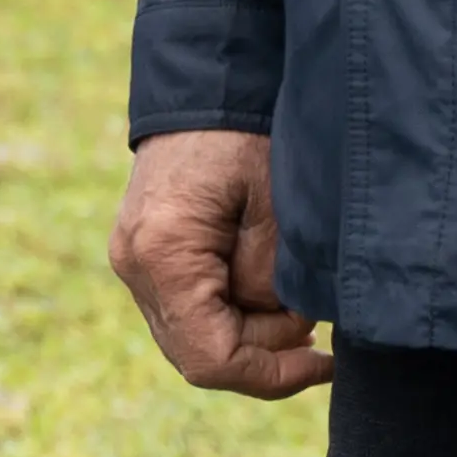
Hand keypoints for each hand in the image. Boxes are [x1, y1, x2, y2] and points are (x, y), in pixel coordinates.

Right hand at [112, 131, 330, 398]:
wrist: (208, 80)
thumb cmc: (248, 135)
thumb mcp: (279, 213)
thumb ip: (273, 284)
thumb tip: (283, 330)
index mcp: (162, 254)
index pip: (211, 358)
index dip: (271, 376)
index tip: (324, 362)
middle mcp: (133, 264)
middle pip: (199, 355)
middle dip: (264, 351)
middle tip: (314, 324)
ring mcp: (133, 259)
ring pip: (193, 336)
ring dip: (250, 331)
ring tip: (296, 300)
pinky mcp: (144, 251)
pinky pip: (188, 308)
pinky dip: (232, 311)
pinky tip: (267, 290)